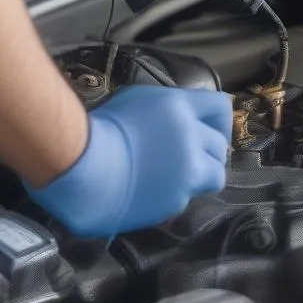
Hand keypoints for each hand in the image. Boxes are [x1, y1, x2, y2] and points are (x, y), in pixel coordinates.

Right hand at [24, 85, 231, 237]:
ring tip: (176, 175)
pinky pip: (186, 197)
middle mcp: (191, 138)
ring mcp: (187, 172)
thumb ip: (165, 111)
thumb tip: (175, 119)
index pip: (219, 107)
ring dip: (200, 175)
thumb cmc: (97, 130)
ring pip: (214, 175)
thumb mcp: (133, 102)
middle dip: (207, 150)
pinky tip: (151, 189)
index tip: (212, 128)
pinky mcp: (177, 200)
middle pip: (220, 145)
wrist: (83, 169)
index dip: (218, 119)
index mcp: (179, 108)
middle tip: (186, 155)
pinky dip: (174, 194)